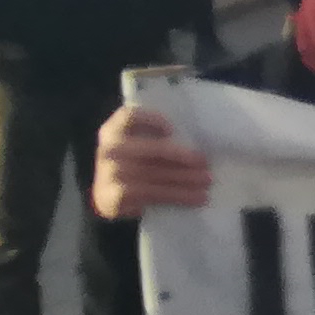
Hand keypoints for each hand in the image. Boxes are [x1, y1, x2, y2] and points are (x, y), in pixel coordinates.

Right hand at [92, 102, 209, 220]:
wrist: (110, 197)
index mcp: (113, 130)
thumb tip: (199, 145)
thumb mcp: (140, 147)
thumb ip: (158, 140)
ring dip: (185, 178)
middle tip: (205, 163)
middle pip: (151, 149)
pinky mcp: (115, 196)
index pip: (129, 117)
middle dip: (182, 156)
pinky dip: (178, 195)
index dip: (152, 120)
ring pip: (155, 174)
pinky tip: (196, 198)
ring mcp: (109, 173)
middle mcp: (108, 149)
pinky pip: (152, 194)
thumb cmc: (135, 165)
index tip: (172, 130)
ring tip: (207, 181)